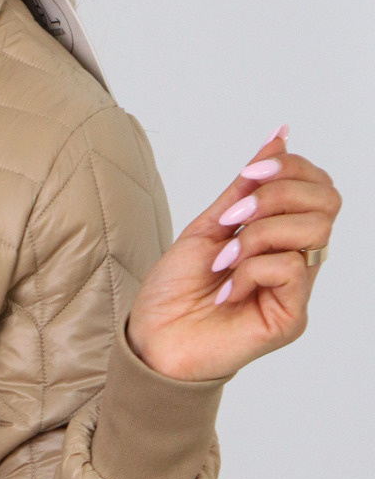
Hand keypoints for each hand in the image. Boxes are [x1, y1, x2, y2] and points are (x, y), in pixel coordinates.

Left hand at [126, 125, 341, 382]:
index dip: (291, 169)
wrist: (150, 342)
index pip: (319, 186)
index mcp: (282, 238)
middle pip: (328, 200)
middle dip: (277, 195)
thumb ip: (246, 187)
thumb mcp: (209, 226)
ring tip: (223, 261)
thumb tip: (280, 136)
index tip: (249, 176)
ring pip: (314, 231)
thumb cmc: (174, 292)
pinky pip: (291, 268)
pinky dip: (252, 269)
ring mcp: (296, 291)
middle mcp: (297, 261)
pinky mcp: (290, 319)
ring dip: (259, 235)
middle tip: (233, 219)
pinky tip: (226, 292)